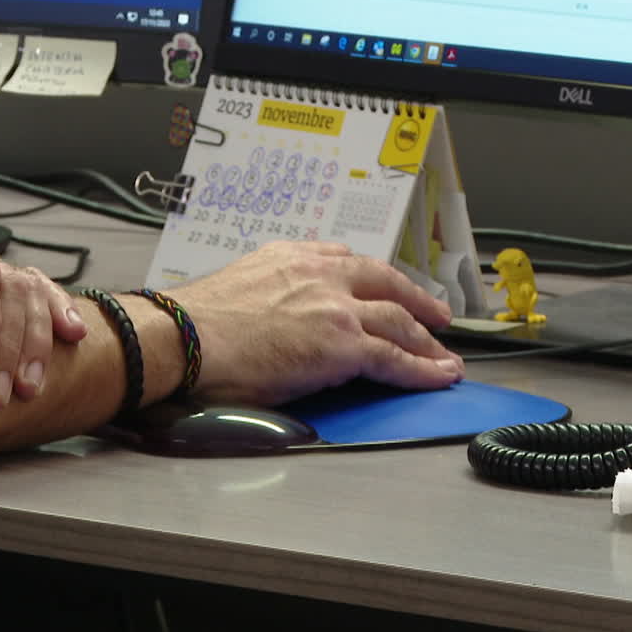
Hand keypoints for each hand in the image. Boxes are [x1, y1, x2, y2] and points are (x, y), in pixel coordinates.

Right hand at [169, 241, 463, 405]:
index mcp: (294, 257)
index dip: (376, 279)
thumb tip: (276, 318)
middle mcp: (322, 274)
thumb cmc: (197, 323)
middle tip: (437, 315)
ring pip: (398, 320)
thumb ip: (271, 291)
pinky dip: (422, 369)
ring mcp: (337, 309)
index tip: (387, 287)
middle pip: (386, 284)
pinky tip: (439, 375)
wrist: (187, 337)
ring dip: (426, 340)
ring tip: (444, 356)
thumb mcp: (241, 284)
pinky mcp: (344, 346)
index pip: (348, 261)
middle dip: (417, 301)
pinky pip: (395, 358)